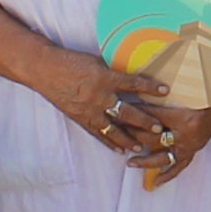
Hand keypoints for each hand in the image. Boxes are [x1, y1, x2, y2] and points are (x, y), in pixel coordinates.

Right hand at [34, 50, 166, 155]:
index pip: (133, 83)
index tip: (166, 91)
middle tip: (159, 129)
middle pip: (127, 112)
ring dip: (128, 138)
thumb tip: (132, 76)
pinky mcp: (80, 118)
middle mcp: (99, 97)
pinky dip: (109, 142)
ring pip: (113, 129)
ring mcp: (89, 110)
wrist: (45, 69)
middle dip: (144, 121)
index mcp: (105, 78)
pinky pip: (97, 134)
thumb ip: (113, 72)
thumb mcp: (96, 62)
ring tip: (141, 146)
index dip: (150, 87)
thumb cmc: (71, 61)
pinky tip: (120, 150)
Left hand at [127, 82, 210, 185]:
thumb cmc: (209, 91)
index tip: (117, 113)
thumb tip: (141, 89)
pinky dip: (167, 174)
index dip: (134, 115)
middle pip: (153, 137)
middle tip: (116, 134)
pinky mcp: (194, 150)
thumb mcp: (186, 89)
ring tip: (129, 163)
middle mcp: (186, 134)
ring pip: (163, 157)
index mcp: (183, 117)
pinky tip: (155, 182)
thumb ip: (164, 92)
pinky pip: (179, 166)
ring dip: (145, 161)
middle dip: (133, 135)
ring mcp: (190, 145)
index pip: (152, 117)